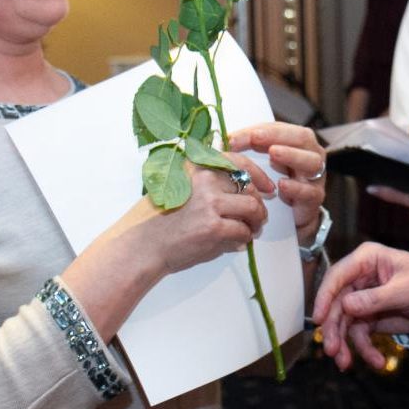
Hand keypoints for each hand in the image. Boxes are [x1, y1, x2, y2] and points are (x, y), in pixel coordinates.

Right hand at [113, 155, 270, 276]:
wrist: (140, 246)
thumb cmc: (156, 221)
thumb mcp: (176, 188)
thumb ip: (206, 184)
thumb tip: (241, 190)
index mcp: (196, 166)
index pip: (238, 161)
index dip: (259, 175)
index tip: (268, 187)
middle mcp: (205, 179)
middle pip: (250, 188)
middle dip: (258, 206)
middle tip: (257, 219)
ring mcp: (211, 203)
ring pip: (253, 209)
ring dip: (256, 222)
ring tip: (250, 231)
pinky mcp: (215, 227)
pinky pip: (243, 231)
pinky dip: (243, 239)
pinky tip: (234, 244)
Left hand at [227, 122, 326, 245]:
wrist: (292, 217)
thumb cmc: (276, 182)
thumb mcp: (263, 162)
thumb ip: (249, 148)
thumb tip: (225, 140)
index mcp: (298, 142)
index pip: (281, 128)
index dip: (260, 129)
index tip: (236, 136)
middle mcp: (311, 155)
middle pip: (303, 138)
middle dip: (278, 136)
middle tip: (256, 137)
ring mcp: (316, 178)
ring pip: (312, 162)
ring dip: (292, 155)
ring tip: (274, 154)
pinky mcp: (315, 199)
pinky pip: (310, 191)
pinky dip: (296, 187)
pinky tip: (282, 185)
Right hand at [312, 243, 408, 370]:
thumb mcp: (406, 289)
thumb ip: (376, 298)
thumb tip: (347, 305)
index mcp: (366, 260)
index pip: (337, 276)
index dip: (324, 297)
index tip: (318, 319)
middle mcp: (359, 279)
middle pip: (336, 304)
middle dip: (333, 329)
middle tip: (332, 350)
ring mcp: (362, 299)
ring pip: (344, 323)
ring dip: (344, 344)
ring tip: (345, 363)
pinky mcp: (369, 317)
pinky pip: (359, 335)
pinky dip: (365, 350)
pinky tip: (376, 362)